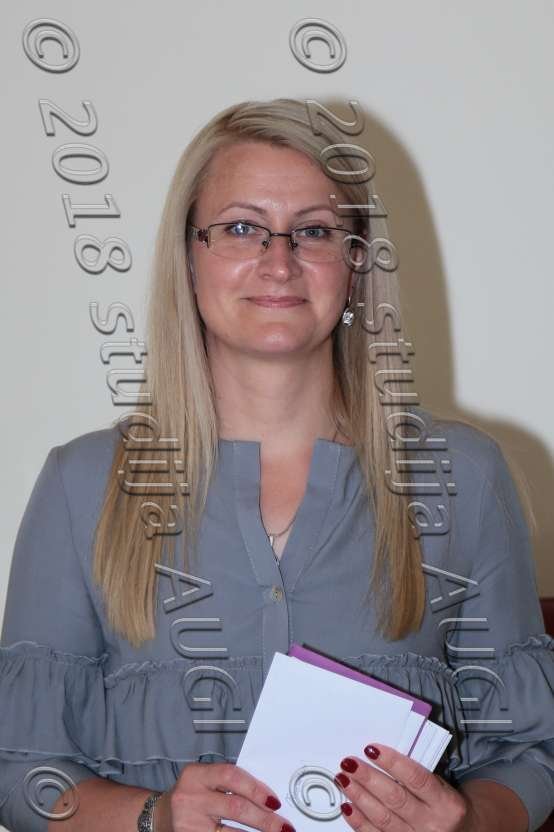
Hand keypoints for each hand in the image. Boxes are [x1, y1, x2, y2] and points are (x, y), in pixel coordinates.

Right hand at [158, 761, 295, 831]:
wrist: (160, 816)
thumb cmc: (193, 795)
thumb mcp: (206, 781)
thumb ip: (231, 785)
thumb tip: (268, 799)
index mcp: (197, 774)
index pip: (231, 776)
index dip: (256, 788)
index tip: (275, 802)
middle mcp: (190, 797)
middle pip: (235, 807)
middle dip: (264, 819)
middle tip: (284, 827)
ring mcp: (188, 823)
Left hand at [333, 743, 479, 831]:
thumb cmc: (445, 805)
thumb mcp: (442, 787)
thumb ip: (417, 773)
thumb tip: (378, 754)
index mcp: (446, 804)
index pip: (417, 778)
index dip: (392, 762)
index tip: (371, 749)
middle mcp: (433, 824)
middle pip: (395, 798)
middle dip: (369, 779)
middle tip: (349, 763)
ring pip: (383, 818)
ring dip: (360, 797)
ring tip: (344, 779)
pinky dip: (359, 822)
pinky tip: (347, 806)